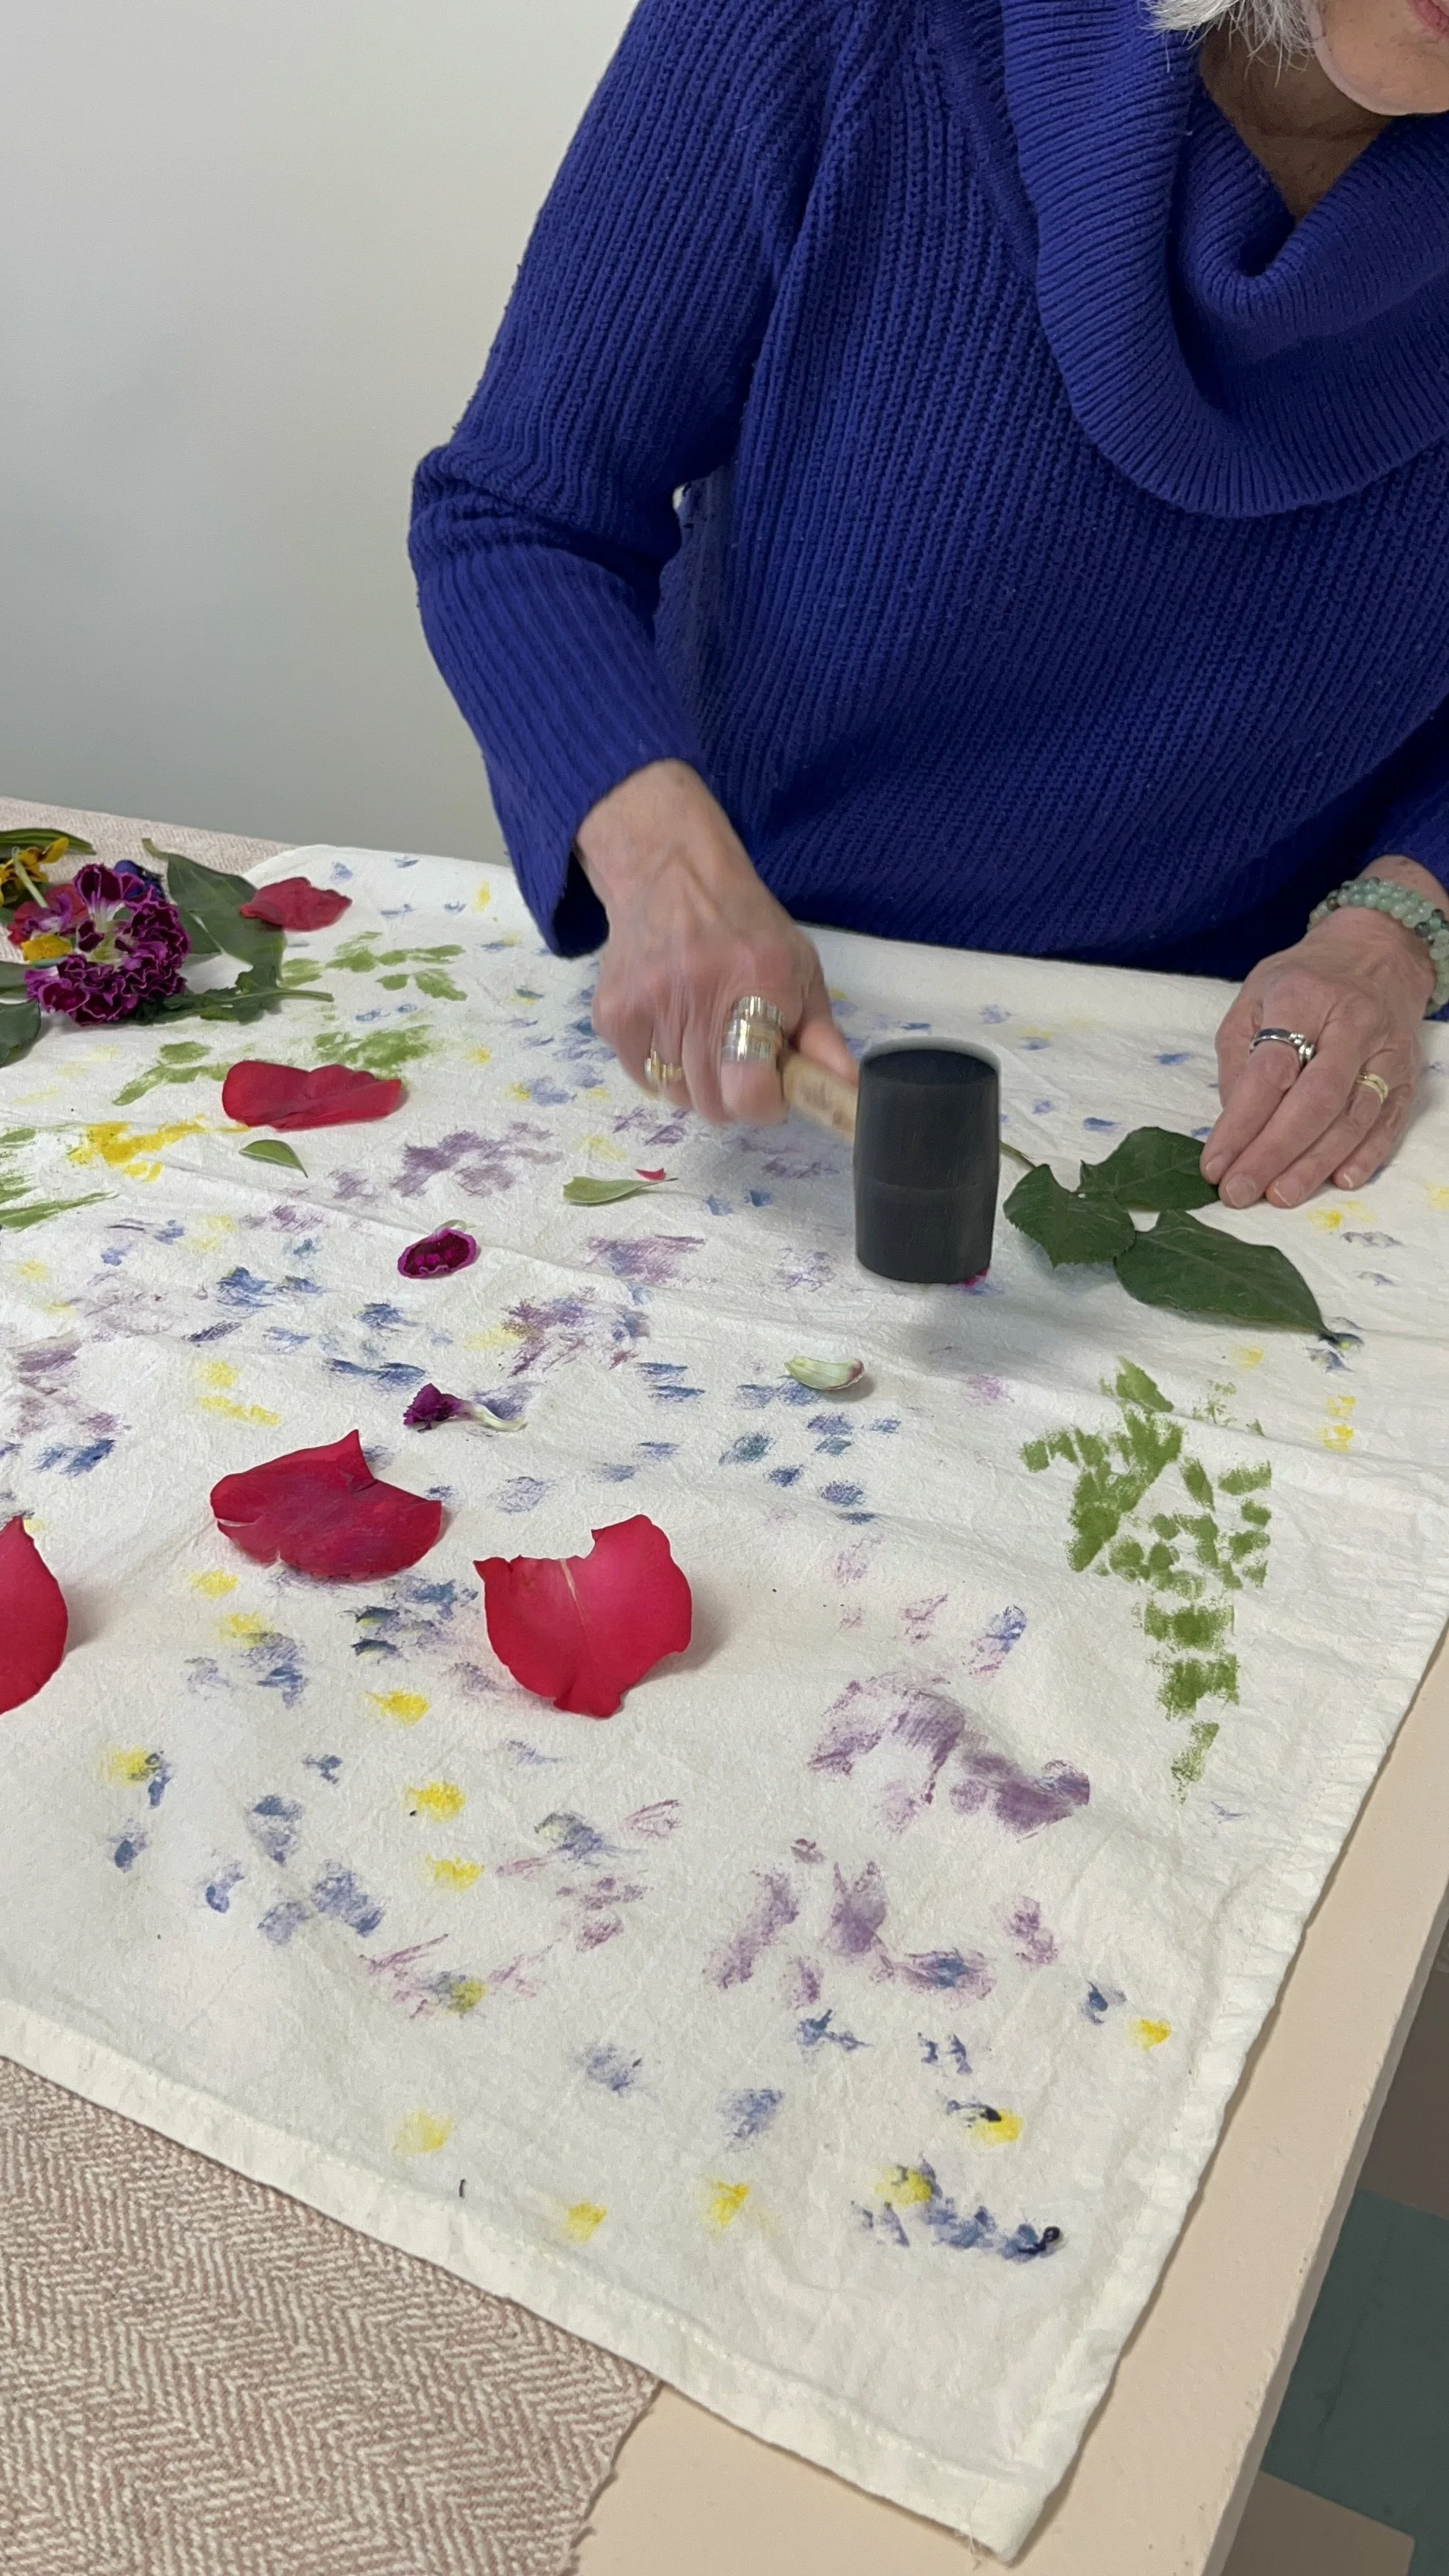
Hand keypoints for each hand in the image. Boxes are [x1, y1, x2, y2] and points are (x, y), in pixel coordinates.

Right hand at [576, 760, 857, 1122]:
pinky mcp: (613, 1013)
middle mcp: (697, 993)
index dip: (765, 1104)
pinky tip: (674, 1029)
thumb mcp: (799, 969)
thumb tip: (846, 1089)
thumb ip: (821, 1036)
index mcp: (758, 981)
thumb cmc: (745, 927)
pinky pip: (642, 1076)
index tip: (772, 1089)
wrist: (670, 874)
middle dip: (733, 1095)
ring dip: (696, 1083)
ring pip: (676, 1096)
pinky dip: (661, 1068)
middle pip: (712, 1102)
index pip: (750, 1086)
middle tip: (740, 1061)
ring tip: (706, 1039)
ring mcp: (648, 1004)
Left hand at [1203, 874, 1435, 1207]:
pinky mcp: (1407, 1073)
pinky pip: (1390, 1121)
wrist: (1377, 950)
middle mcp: (1351, 1023)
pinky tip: (1341, 1181)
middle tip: (1240, 1192)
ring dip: (1316, 1164)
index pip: (1270, 1071)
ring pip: (1354, 1116)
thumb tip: (1235, 1124)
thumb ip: (1238, 1058)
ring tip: (1280, 1197)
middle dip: (1274, 1153)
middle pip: (1315, 1099)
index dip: (1240, 1124)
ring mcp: (1385, 1050)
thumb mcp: (1252, 998)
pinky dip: (1367, 1155)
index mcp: (1302, 998)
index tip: (1214, 1165)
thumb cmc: (1303, 980)